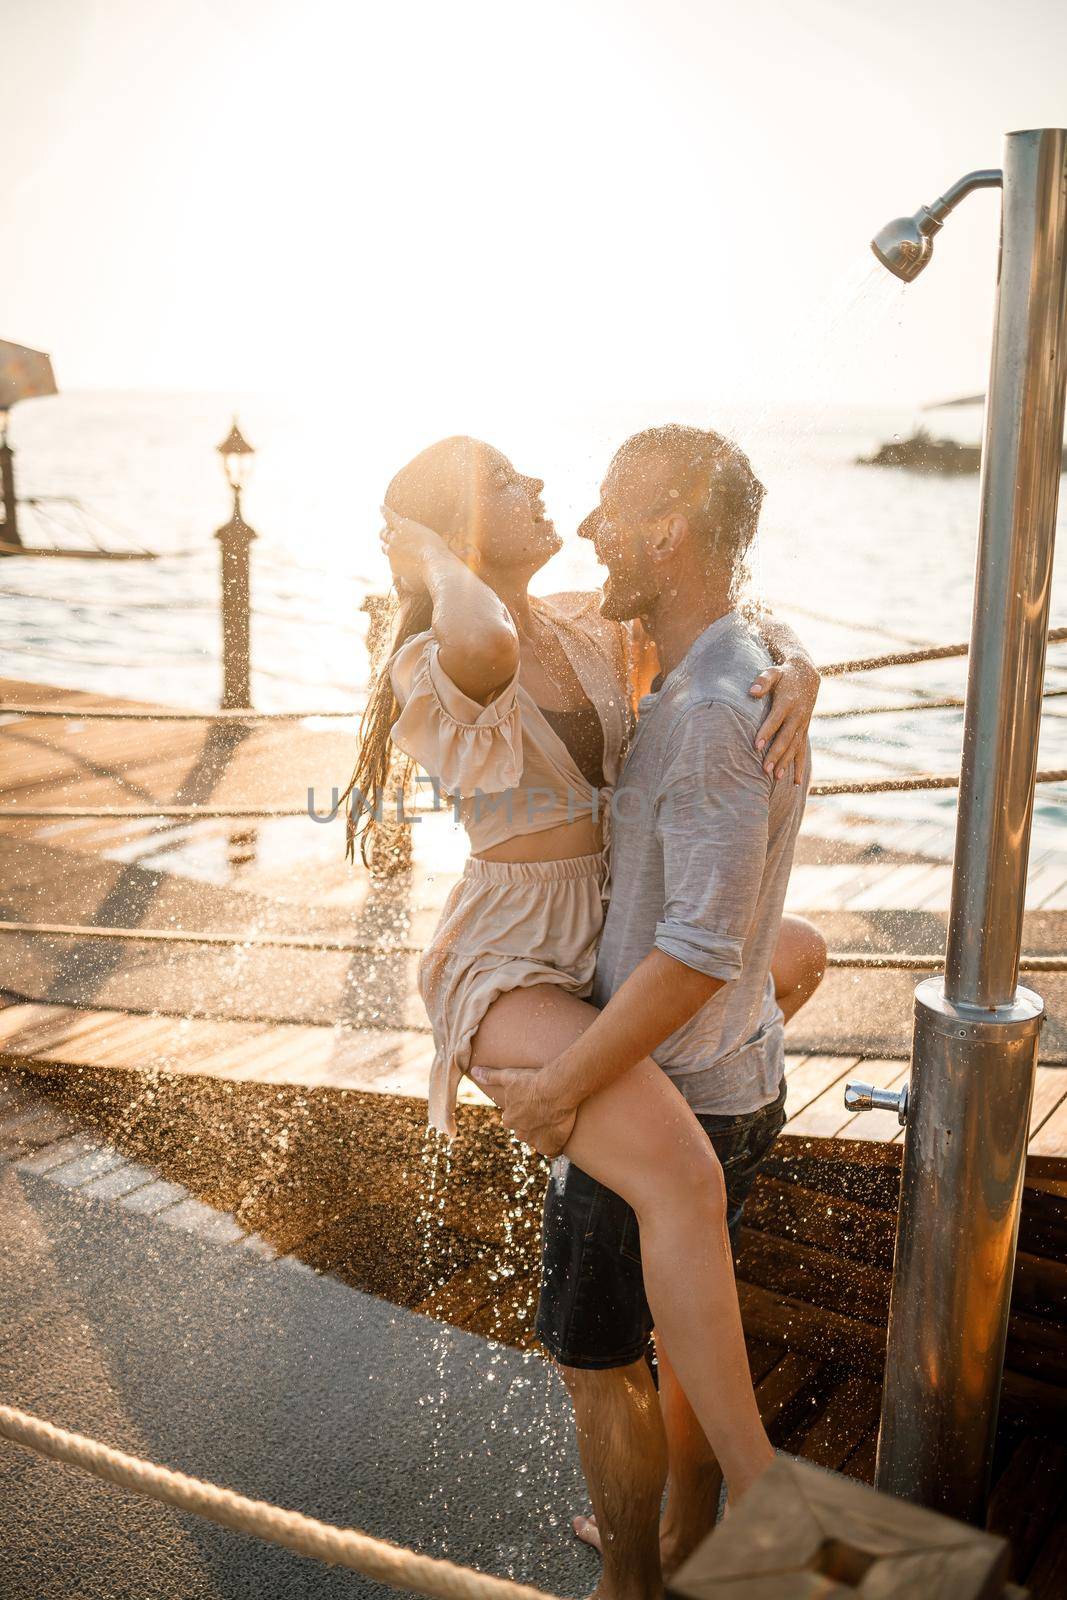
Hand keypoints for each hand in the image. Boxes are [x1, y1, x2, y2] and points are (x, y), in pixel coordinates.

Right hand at [379, 505, 449, 594]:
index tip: (397, 550)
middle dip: (387, 539)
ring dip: (386, 529)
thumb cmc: (428, 577)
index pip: (388, 554)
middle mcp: (391, 550)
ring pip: (385, 532)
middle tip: (390, 535)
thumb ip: (406, 584)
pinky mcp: (403, 526)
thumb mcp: (414, 586)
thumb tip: (401, 583)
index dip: (392, 551)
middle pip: (384, 542)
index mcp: (394, 563)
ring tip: (388, 524)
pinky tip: (381, 507)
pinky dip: (385, 512)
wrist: (436, 564)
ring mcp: (396, 537)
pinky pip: (390, 517)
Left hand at [469, 1062, 577, 1156]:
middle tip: (543, 1110)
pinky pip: (551, 1150)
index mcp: (509, 1119)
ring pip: (538, 1139)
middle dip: (532, 1123)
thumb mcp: (509, 1076)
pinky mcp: (551, 1146)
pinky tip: (559, 1135)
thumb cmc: (532, 1082)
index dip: (523, 1110)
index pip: (513, 1118)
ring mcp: (536, 1141)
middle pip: (525, 1130)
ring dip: (544, 1132)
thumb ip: (491, 1076)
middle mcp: (520, 1133)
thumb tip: (474, 1071)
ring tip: (553, 1119)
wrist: (556, 1089)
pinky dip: (554, 1145)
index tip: (531, 1102)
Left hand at [748, 658, 819, 783]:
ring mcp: (802, 725)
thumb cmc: (784, 675)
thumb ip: (763, 681)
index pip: (775, 719)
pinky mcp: (804, 731)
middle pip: (785, 738)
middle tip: (764, 769)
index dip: (766, 732)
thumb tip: (751, 691)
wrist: (807, 676)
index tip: (756, 745)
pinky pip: (802, 751)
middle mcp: (797, 716)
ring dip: (786, 763)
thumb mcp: (773, 672)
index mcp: (787, 702)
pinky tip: (796, 782)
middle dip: (775, 754)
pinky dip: (800, 766)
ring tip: (776, 778)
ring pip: (794, 747)